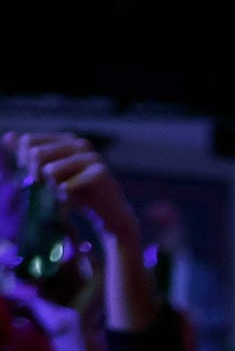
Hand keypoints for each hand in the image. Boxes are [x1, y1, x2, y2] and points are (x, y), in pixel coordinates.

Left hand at [4, 133, 140, 244]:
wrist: (109, 214)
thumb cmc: (78, 193)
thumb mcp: (49, 174)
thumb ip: (28, 154)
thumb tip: (8, 137)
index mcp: (65, 140)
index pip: (28, 142)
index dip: (24, 161)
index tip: (34, 177)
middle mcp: (79, 144)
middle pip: (36, 153)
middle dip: (36, 175)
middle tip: (47, 189)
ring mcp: (91, 157)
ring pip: (50, 169)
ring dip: (52, 188)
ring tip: (61, 194)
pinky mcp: (100, 173)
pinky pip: (67, 185)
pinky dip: (65, 197)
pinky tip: (73, 200)